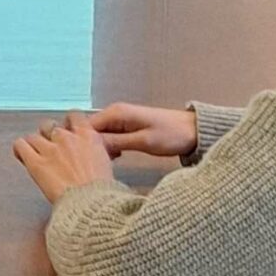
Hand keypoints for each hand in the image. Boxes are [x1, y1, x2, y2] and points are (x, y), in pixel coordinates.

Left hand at [12, 111, 120, 203]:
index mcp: (88, 137)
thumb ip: (95, 153)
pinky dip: (19, 148)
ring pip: (33, 136)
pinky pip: (20, 146)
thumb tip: (93, 154)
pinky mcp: (35, 163)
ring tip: (35, 153)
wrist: (90, 203)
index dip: (67, 122)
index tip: (66, 128)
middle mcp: (67, 138)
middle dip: (49, 135)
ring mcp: (50, 149)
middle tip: (51, 147)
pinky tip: (21, 155)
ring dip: (34, 143)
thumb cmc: (101, 191)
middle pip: (50, 126)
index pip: (74, 115)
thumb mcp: (106, 164)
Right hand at [79, 101, 199, 161]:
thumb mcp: (142, 141)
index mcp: (115, 113)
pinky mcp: (125, 128)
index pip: (85, 126)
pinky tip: (115, 157)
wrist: (194, 131)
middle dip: (90, 147)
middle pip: (89, 131)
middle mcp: (114, 113)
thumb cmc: (171, 134)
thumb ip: (115, 142)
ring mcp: (119, 120)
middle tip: (98, 163)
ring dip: (99, 149)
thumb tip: (90, 146)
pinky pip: (108, 137)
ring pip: (98, 136)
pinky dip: (108, 148)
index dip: (81, 143)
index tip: (86, 159)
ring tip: (107, 161)